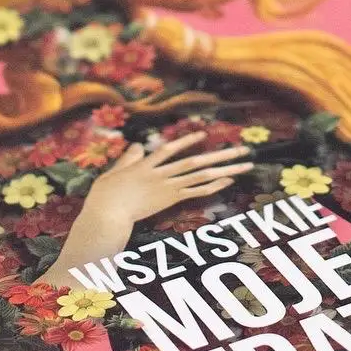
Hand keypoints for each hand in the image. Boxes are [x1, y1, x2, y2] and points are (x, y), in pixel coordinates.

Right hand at [83, 132, 253, 229]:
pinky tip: (229, 180)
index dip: (187, 141)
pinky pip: (197, 192)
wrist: (107, 215)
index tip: (204, 134)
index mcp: (146, 165)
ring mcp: (167, 188)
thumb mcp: (113, 173)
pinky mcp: (170, 201)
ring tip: (245, 164)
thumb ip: (128, 159)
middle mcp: (161, 174)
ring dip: (226, 169)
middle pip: (196, 161)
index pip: (170, 150)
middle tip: (243, 149)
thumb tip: (137, 145)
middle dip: (222, 154)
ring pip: (202, 175)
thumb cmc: (105, 196)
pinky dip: (214, 186)